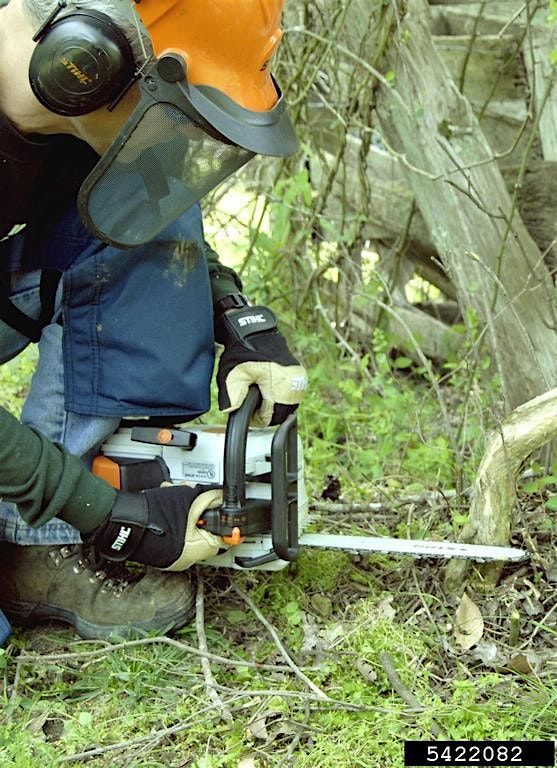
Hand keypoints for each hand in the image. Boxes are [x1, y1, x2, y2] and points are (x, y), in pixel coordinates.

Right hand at [85, 485, 224, 570]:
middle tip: (194, 497)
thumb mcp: (188, 500)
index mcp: (199, 550)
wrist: (121, 520)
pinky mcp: (162, 551)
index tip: (223, 510)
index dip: (222, 517)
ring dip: (186, 511)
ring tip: (175, 497)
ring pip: (190, 529)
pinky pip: (176, 533)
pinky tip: (165, 503)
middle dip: (201, 510)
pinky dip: (174, 519)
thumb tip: (221, 497)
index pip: (222, 535)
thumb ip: (210, 499)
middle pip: (205, 529)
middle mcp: (187, 559)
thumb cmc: (152, 515)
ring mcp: (173, 556)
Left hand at [215, 304, 307, 426]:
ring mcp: (300, 379)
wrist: (254, 331)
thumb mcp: (232, 375)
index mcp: (280, 386)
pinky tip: (268, 387)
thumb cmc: (242, 351)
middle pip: (281, 414)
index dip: (256, 417)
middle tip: (252, 401)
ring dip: (274, 405)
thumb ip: (231, 396)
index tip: (246, 409)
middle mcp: (295, 384)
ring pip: (288, 406)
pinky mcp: (300, 375)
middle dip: (266, 412)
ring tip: (259, 394)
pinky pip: (291, 395)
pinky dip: (280, 396)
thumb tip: (232, 412)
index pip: (270, 418)